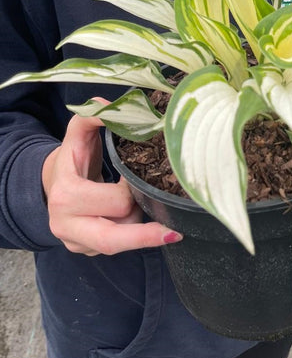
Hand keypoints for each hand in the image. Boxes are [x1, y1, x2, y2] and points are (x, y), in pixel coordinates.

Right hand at [42, 110, 182, 255]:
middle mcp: (65, 224)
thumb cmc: (73, 159)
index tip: (140, 179)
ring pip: (119, 246)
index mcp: (66, 194)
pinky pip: (115, 251)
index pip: (114, 201)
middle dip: (144, 233)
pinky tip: (146, 229)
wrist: (52, 185)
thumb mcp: (78, 135)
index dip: (132, 191)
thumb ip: (91, 117)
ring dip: (138, 232)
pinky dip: (132, 238)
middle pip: (113, 239)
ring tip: (153, 217)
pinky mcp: (85, 251)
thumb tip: (109, 105)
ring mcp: (74, 243)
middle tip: (173, 229)